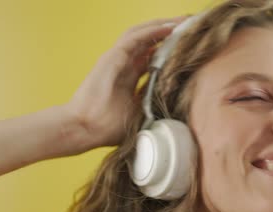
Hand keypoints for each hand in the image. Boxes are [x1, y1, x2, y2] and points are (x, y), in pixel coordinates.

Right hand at [65, 16, 188, 150]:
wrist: (83, 129)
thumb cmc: (106, 127)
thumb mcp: (139, 114)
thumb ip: (153, 104)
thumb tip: (175, 105)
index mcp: (128, 76)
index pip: (151, 57)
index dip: (168, 50)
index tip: (188, 47)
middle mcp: (122, 64)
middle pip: (147, 41)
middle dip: (167, 32)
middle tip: (189, 26)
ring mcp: (116, 58)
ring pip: (141, 33)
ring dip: (162, 25)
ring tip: (182, 21)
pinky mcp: (112, 57)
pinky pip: (135, 38)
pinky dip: (153, 31)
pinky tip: (169, 27)